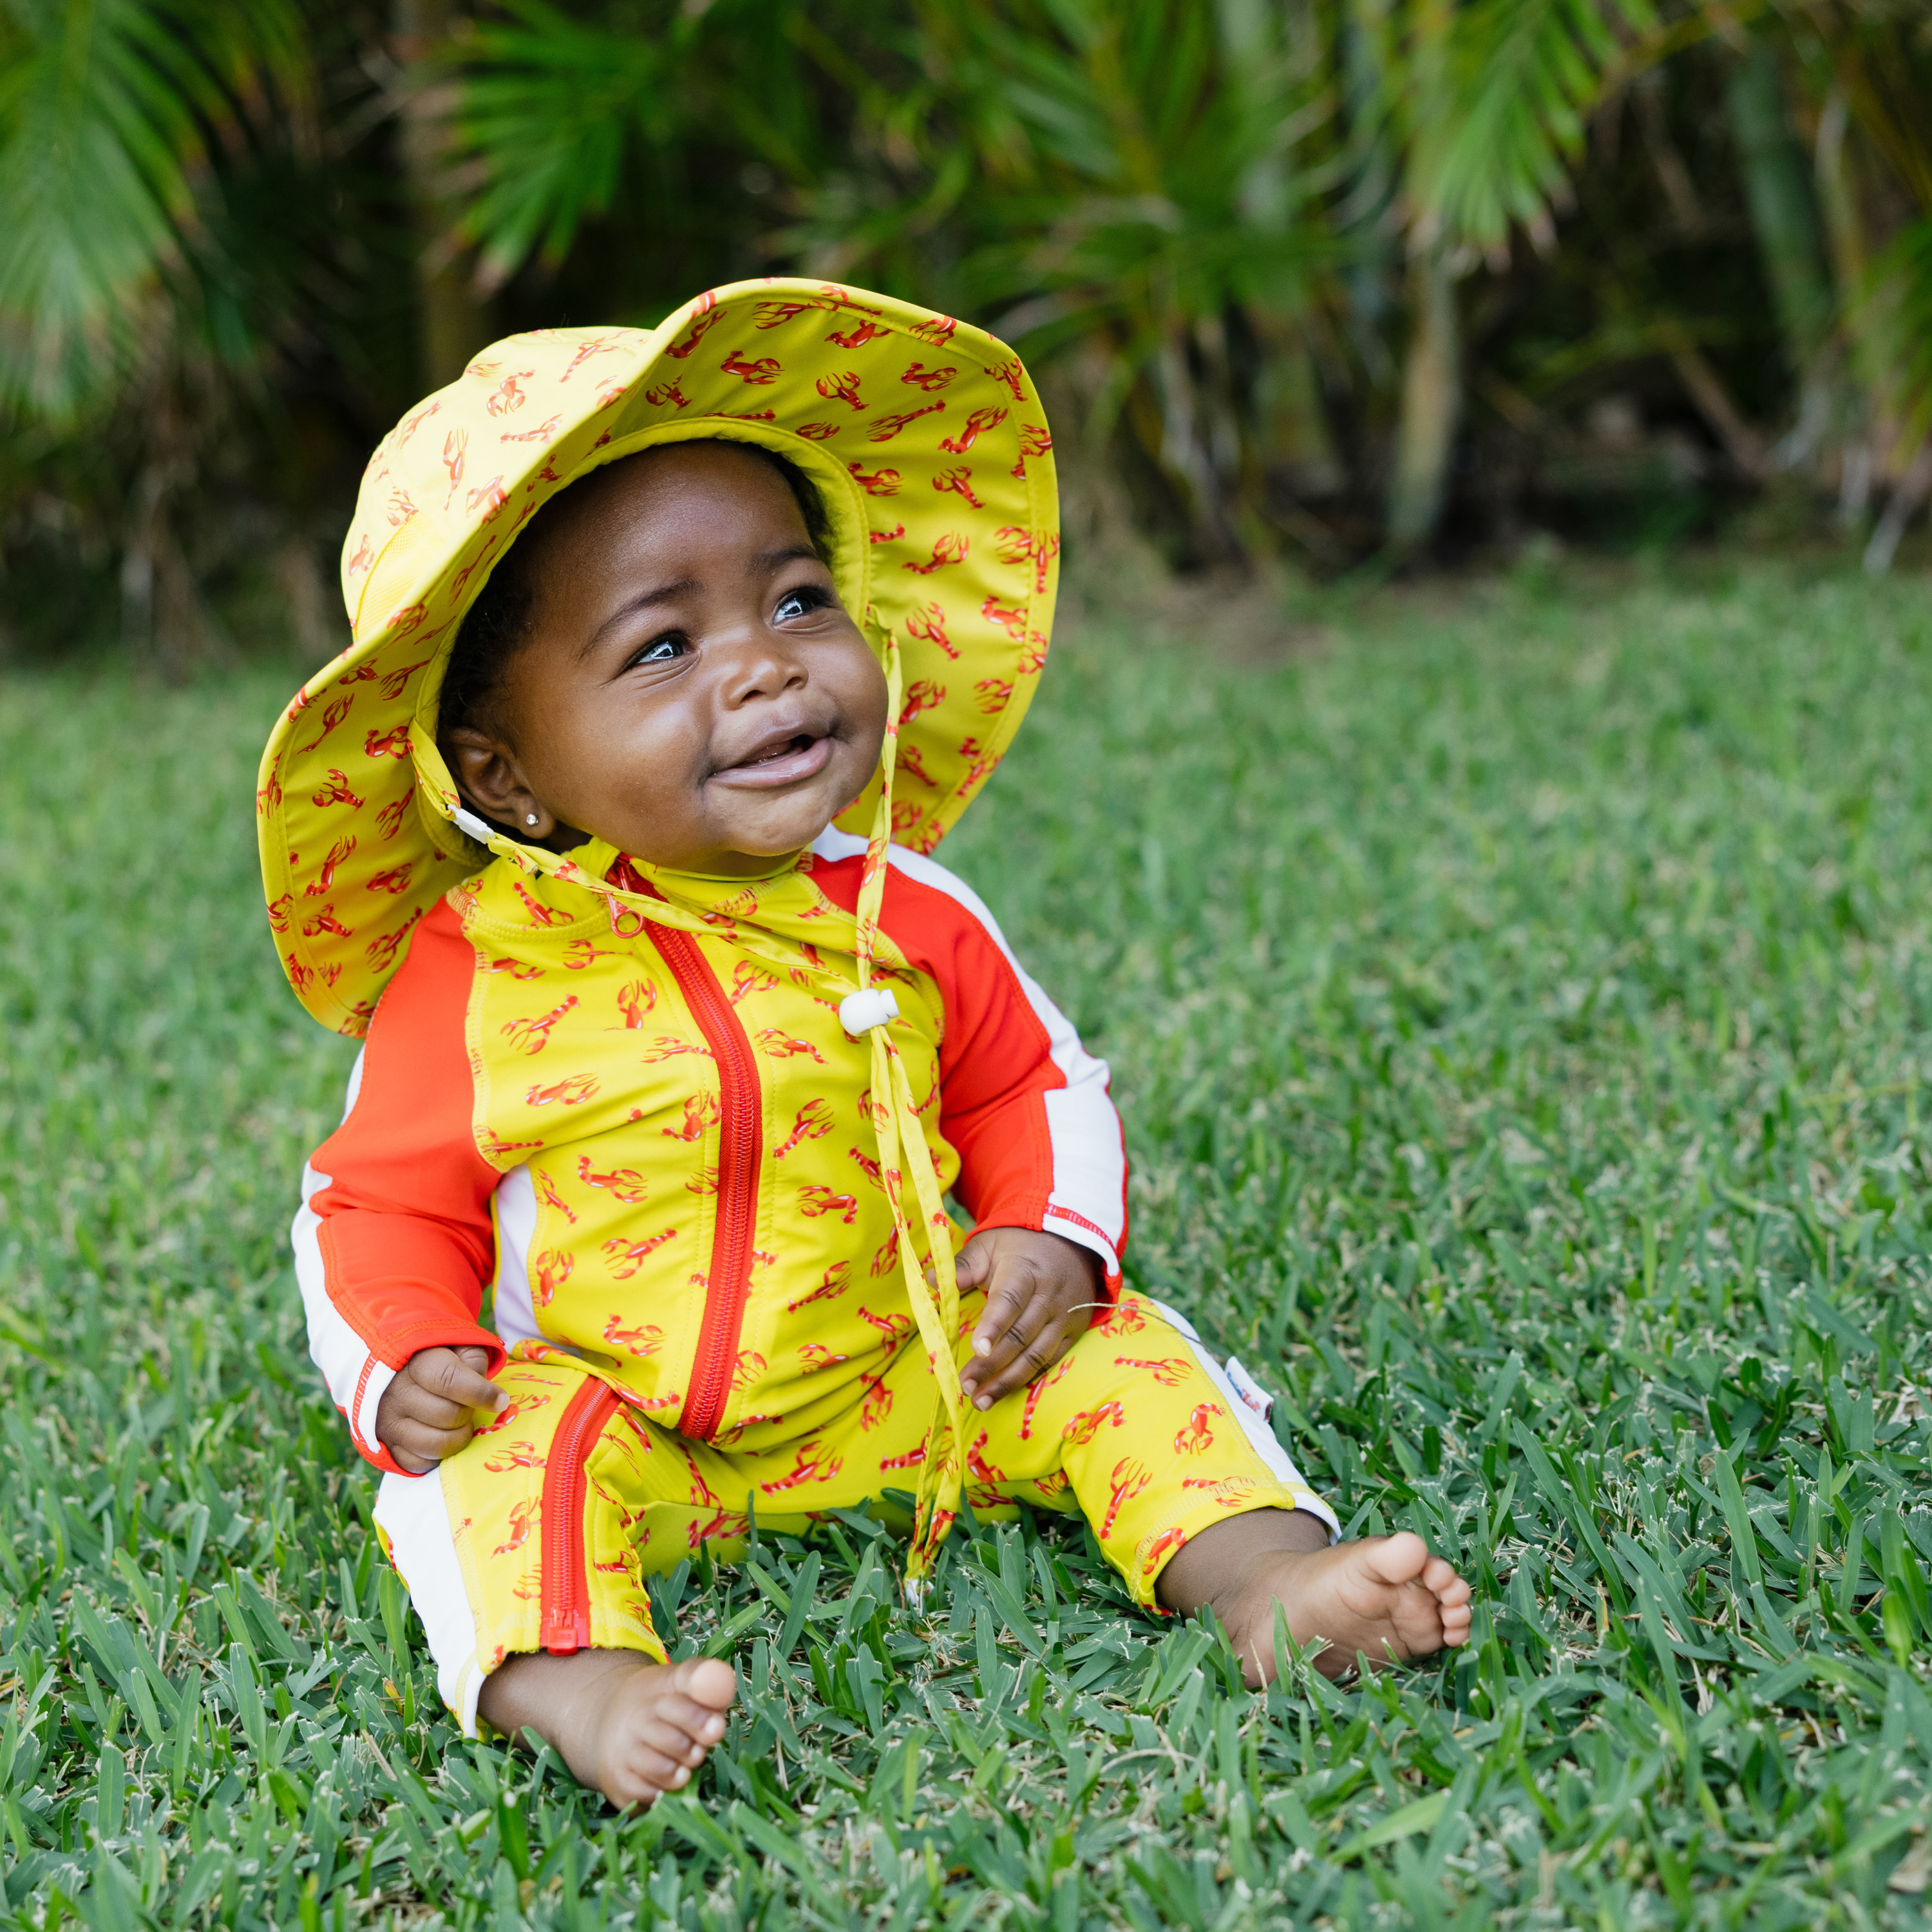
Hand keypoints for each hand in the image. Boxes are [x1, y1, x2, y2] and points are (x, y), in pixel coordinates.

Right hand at [375, 1346, 504, 1473]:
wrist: (398, 1372)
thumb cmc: (437, 1357)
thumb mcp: (458, 1346)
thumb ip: (475, 1362)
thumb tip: (491, 1396)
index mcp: (415, 1364)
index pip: (450, 1380)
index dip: (480, 1393)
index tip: (501, 1400)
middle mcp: (395, 1395)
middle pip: (449, 1415)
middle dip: (469, 1412)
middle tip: (469, 1406)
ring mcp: (388, 1424)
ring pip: (437, 1445)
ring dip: (458, 1436)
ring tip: (458, 1423)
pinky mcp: (386, 1448)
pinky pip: (420, 1463)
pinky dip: (439, 1456)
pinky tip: (442, 1436)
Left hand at [949, 1227, 1103, 1410]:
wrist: (1071, 1242)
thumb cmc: (1020, 1245)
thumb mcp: (990, 1245)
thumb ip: (964, 1265)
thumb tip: (931, 1280)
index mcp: (1025, 1270)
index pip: (1009, 1300)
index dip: (993, 1326)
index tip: (976, 1349)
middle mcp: (1048, 1296)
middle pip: (1020, 1336)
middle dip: (992, 1365)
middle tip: (966, 1386)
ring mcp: (1064, 1316)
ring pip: (1036, 1354)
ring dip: (1008, 1381)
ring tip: (981, 1400)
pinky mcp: (1072, 1331)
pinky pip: (1050, 1360)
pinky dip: (1028, 1378)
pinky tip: (1005, 1391)